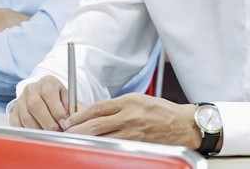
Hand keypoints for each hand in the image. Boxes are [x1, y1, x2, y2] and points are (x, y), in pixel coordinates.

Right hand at [9, 76, 70, 131]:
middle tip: (56, 132)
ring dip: (39, 130)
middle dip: (48, 122)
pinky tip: (37, 136)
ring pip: (26, 117)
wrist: (44, 98)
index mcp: (47, 82)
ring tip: (49, 136)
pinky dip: (27, 133)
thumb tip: (69, 121)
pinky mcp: (14, 112)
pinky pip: (17, 125)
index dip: (56, 110)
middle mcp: (31, 89)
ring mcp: (21, 100)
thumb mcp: (67, 98)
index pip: (48, 93)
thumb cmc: (58, 100)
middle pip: (35, 105)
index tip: (63, 123)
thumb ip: (70, 107)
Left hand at [64, 93, 200, 148]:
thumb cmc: (162, 111)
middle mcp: (129, 117)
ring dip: (87, 141)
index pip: (97, 107)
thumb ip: (118, 105)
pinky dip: (103, 148)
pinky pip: (116, 147)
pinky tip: (95, 149)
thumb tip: (96, 112)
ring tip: (75, 142)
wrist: (183, 125)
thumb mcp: (138, 99)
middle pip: (96, 124)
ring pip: (103, 138)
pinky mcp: (138, 146)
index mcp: (128, 101)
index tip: (70, 119)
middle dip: (77, 129)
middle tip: (65, 132)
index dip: (80, 114)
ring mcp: (133, 133)